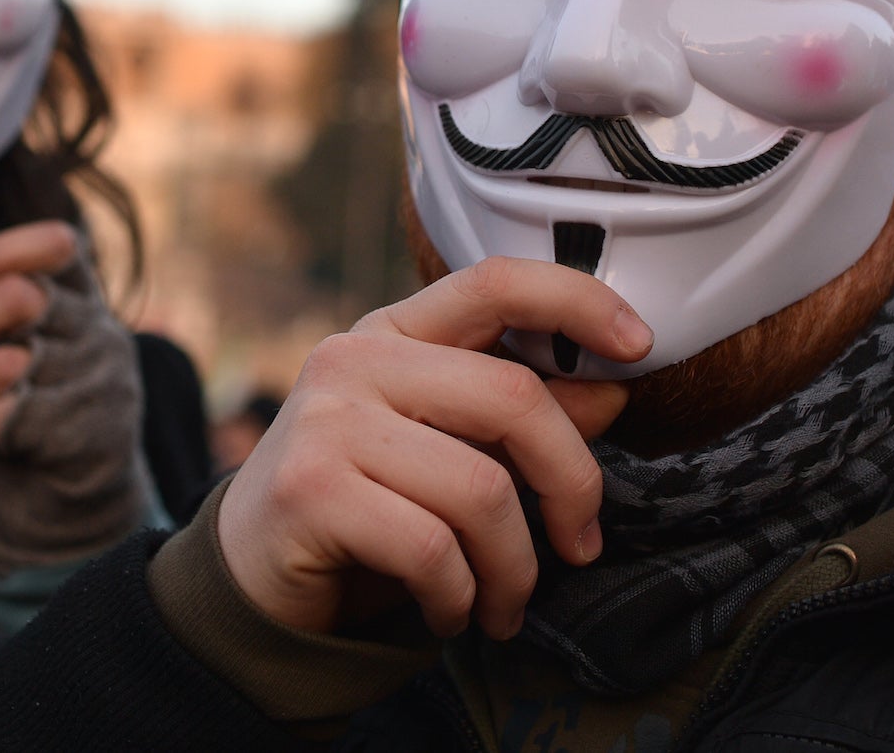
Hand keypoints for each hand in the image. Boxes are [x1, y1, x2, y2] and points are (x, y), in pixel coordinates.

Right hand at [215, 257, 650, 640]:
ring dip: (514, 570)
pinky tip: (452, 611)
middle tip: (581, 546)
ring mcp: (326, 421)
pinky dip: (462, 597)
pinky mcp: (311, 491)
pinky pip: (434, 549)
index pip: (494, 282)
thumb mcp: (447, 450)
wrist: (253, 578)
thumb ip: (520, 419)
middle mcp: (354, 360)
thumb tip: (614, 389)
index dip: (576, 301)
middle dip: (570, 484)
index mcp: (394, 333)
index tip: (640, 346)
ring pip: (481, 490)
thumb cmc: (366, 508)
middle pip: (512, 397)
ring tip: (503, 603)